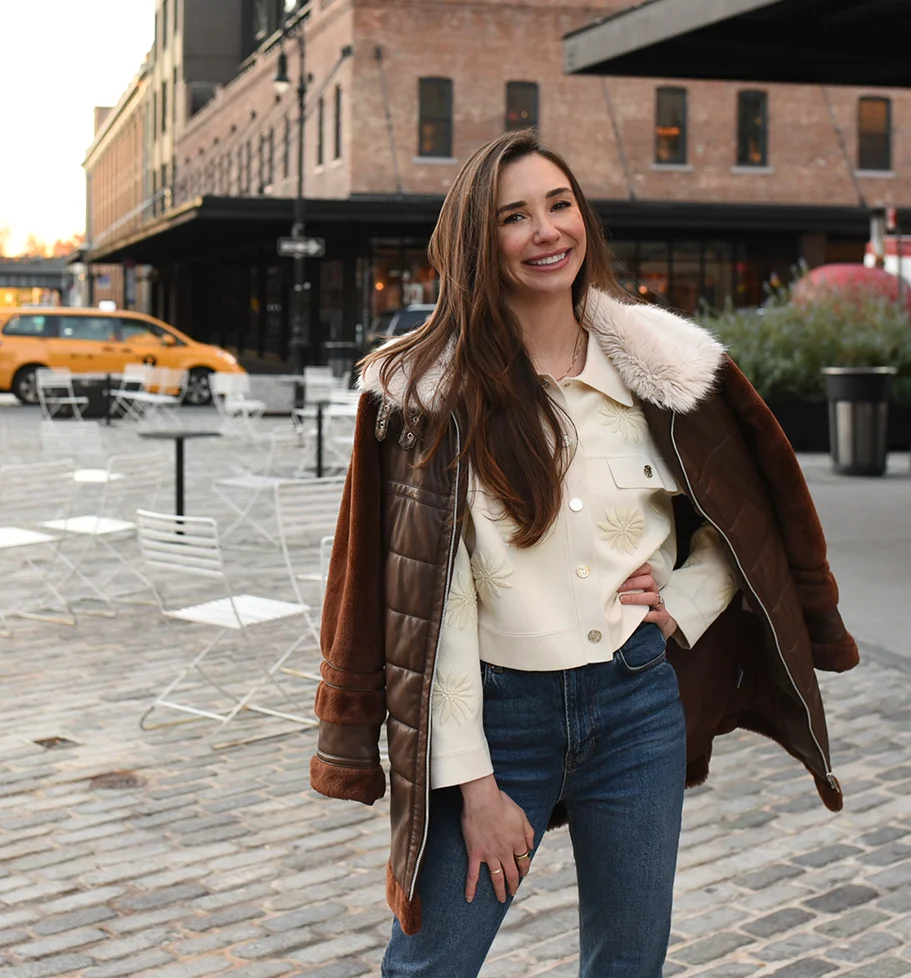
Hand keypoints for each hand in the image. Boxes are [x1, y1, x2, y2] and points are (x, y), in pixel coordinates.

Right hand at [460, 774, 535, 903]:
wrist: (483, 800)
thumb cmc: (502, 803)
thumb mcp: (522, 815)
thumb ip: (528, 833)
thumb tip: (531, 847)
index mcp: (517, 842)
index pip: (523, 860)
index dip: (524, 868)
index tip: (523, 873)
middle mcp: (505, 852)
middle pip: (512, 873)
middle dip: (514, 884)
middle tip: (513, 892)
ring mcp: (490, 855)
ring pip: (497, 877)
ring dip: (500, 890)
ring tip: (501, 899)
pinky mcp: (475, 854)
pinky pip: (473, 874)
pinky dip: (471, 888)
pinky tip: (470, 899)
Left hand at [618, 563, 677, 640]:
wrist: (655, 628)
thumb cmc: (637, 609)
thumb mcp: (629, 596)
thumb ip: (621, 590)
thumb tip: (602, 585)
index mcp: (646, 584)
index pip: (646, 569)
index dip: (636, 568)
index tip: (622, 571)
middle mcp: (653, 591)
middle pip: (649, 580)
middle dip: (633, 583)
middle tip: (619, 588)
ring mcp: (658, 604)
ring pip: (652, 596)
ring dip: (636, 598)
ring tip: (623, 600)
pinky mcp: (662, 617)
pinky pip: (657, 615)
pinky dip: (647, 615)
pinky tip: (639, 617)